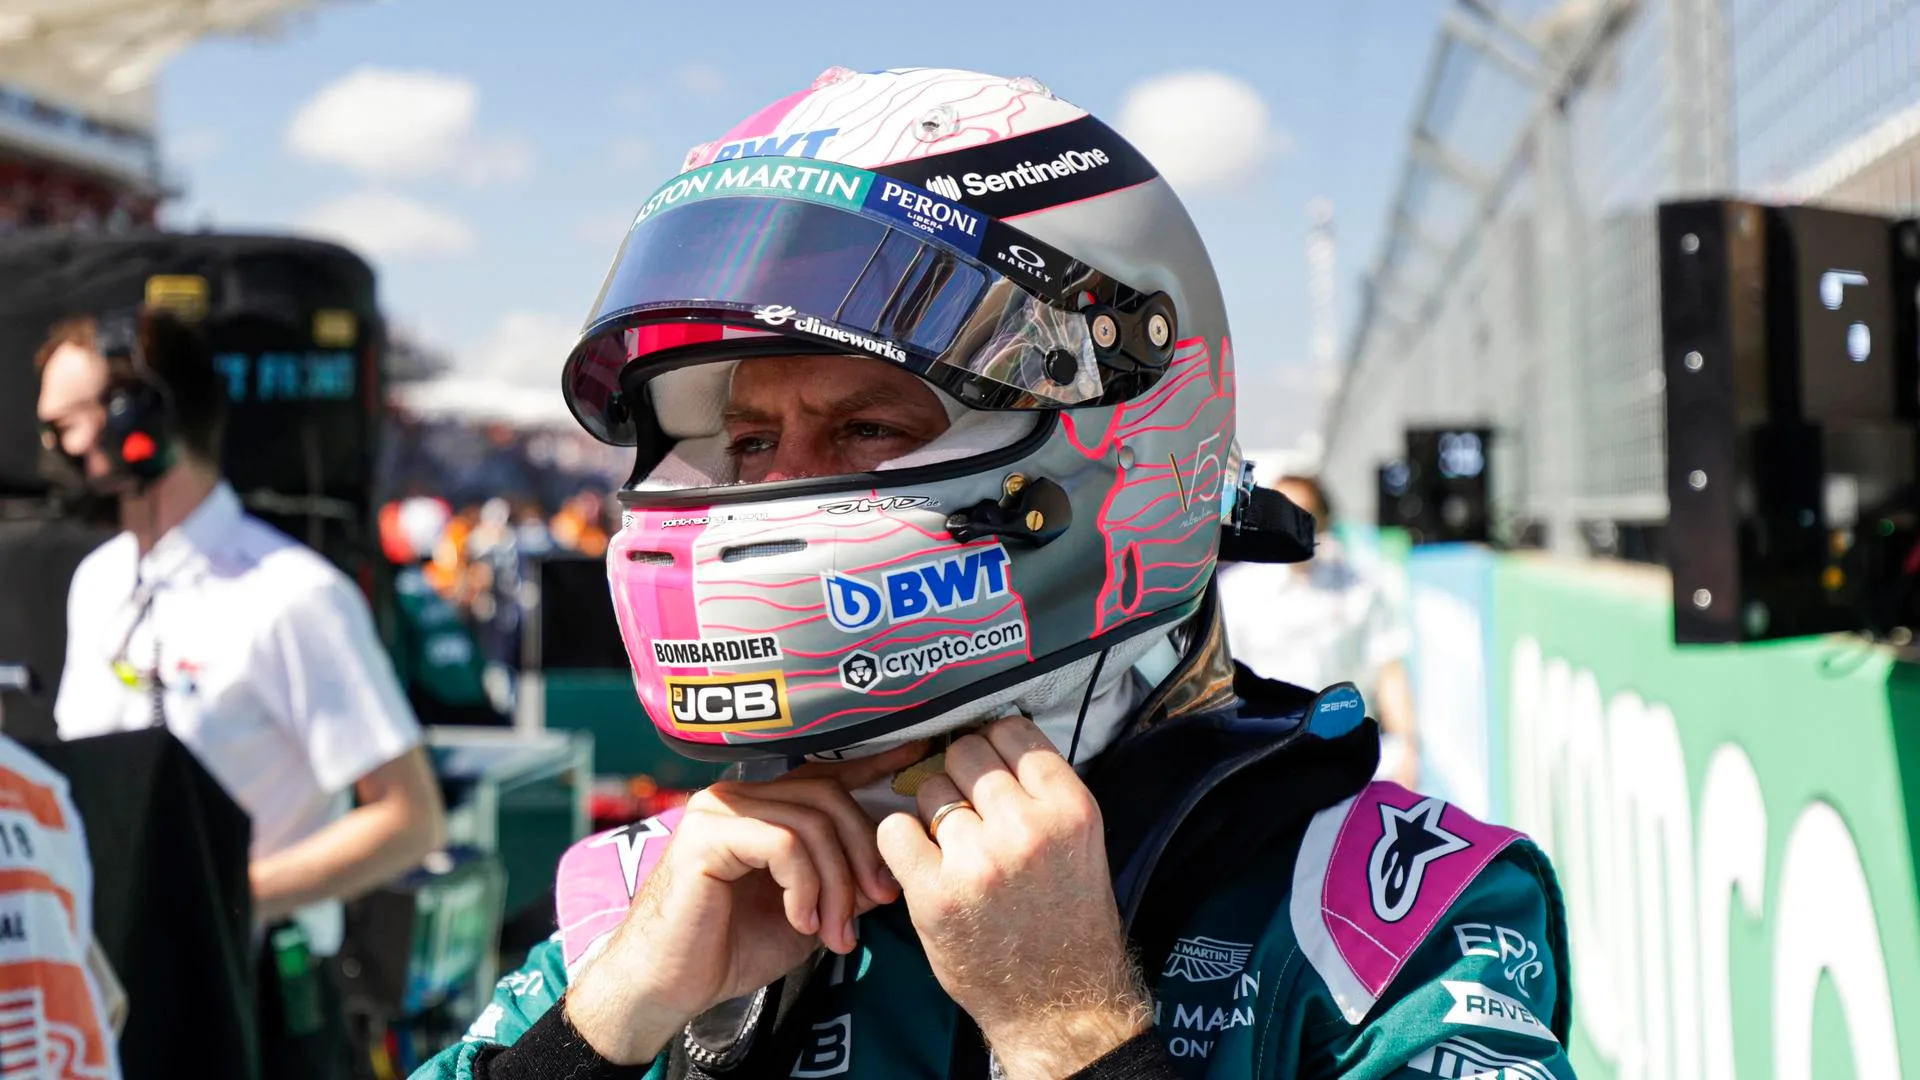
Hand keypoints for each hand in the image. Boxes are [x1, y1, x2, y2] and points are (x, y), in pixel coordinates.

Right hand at [564, 742, 925, 1064]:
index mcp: (762, 807)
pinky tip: (801, 920)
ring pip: (811, 822)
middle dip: (863, 852)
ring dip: (836, 882)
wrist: (669, 985)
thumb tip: (889, 869)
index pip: (825, 773)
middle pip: (828, 796)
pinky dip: (804, 885)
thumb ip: (843, 882)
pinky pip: (783, 844)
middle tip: (876, 903)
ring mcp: (720, 810)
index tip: (918, 754)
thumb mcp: (807, 912)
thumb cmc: (730, 949)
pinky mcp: (708, 834)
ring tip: (834, 930)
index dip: (874, 762)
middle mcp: (739, 796)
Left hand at [876, 716, 1149, 1079]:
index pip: (1011, 731)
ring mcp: (977, 860)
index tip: (990, 766)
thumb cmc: (1068, 920)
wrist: (1059, 1002)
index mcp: (1070, 808)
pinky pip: (894, 830)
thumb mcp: (1079, 843)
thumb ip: (1041, 792)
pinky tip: (922, 862)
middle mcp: (1025, 827)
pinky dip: (901, 843)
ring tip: (955, 850)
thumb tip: (989, 737)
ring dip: (934, 814)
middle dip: (961, 776)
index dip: (994, 744)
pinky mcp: (934, 893)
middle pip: (965, 752)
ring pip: (928, 790)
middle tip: (969, 811)